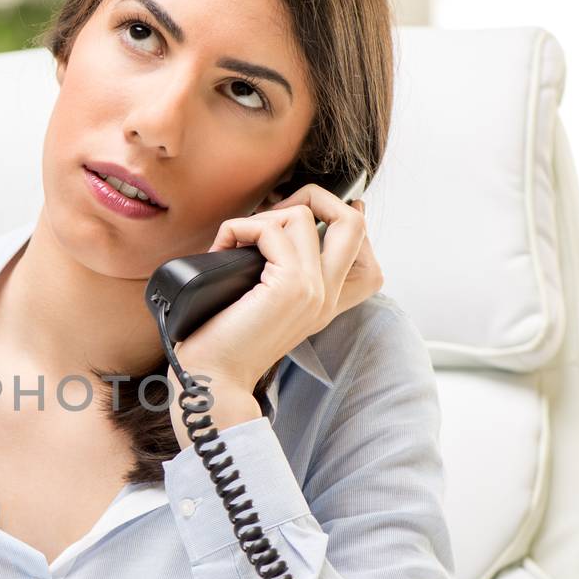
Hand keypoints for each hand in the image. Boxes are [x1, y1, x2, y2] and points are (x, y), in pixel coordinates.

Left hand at [166, 184, 381, 441]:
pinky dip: (238, 229)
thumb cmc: (223, 341)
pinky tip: (221, 250)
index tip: (301, 214)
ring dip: (261, 217)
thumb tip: (278, 227)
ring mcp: (313, 290)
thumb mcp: (262, 303)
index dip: (340, 222)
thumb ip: (280, 272)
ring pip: (304, 215)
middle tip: (273, 212)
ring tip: (235, 242)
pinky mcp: (290, 286)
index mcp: (325, 303)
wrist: (211, 379)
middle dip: (314, 198)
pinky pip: (270, 228)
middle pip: (354, 222)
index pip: (366, 254)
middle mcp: (327, 296)